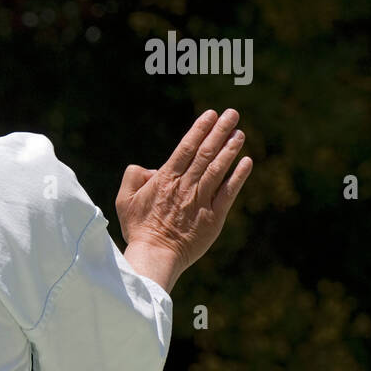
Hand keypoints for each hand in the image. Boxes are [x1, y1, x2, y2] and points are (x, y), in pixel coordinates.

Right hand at [116, 109, 252, 290]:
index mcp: (165, 180)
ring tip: (240, 133)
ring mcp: (201, 201)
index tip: (210, 114)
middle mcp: (185, 186)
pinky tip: (246, 162)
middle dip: (220, 131)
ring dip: (230, 149)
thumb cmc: (138, 229)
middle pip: (206, 153)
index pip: (186, 148)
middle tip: (232, 114)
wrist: (155, 255)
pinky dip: (238, 176)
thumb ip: (133, 177)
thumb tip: (150, 168)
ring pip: (218, 169)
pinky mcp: (214, 217)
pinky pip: (228, 192)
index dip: (199, 129)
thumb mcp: (124, 200)